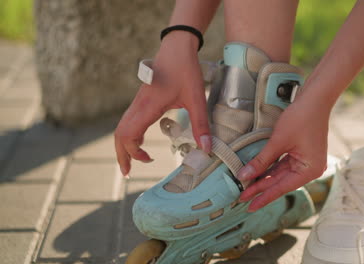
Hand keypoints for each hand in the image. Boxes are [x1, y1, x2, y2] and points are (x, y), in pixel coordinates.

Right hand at [114, 32, 210, 176]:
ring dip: (125, 144)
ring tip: (133, 160)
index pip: (129, 135)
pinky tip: (140, 140)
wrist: (177, 46)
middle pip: (120, 134)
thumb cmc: (185, 69)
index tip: (147, 161)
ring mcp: (138, 101)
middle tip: (127, 172)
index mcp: (148, 107)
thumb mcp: (196, 98)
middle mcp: (138, 105)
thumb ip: (201, 124)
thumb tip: (206, 149)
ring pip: (122, 127)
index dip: (133, 153)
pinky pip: (129, 120)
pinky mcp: (142, 99)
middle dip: (121, 154)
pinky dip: (129, 134)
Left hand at [236, 97, 329, 211]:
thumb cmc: (301, 118)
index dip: (263, 197)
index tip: (249, 206)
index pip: (281, 188)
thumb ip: (261, 161)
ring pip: (280, 174)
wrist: (315, 98)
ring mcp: (306, 162)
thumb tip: (243, 176)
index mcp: (309, 171)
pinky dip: (269, 169)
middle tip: (241, 198)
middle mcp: (310, 169)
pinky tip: (256, 175)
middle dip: (260, 189)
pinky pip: (282, 165)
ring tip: (245, 189)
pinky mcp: (301, 154)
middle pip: (280, 182)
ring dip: (263, 179)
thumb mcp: (278, 141)